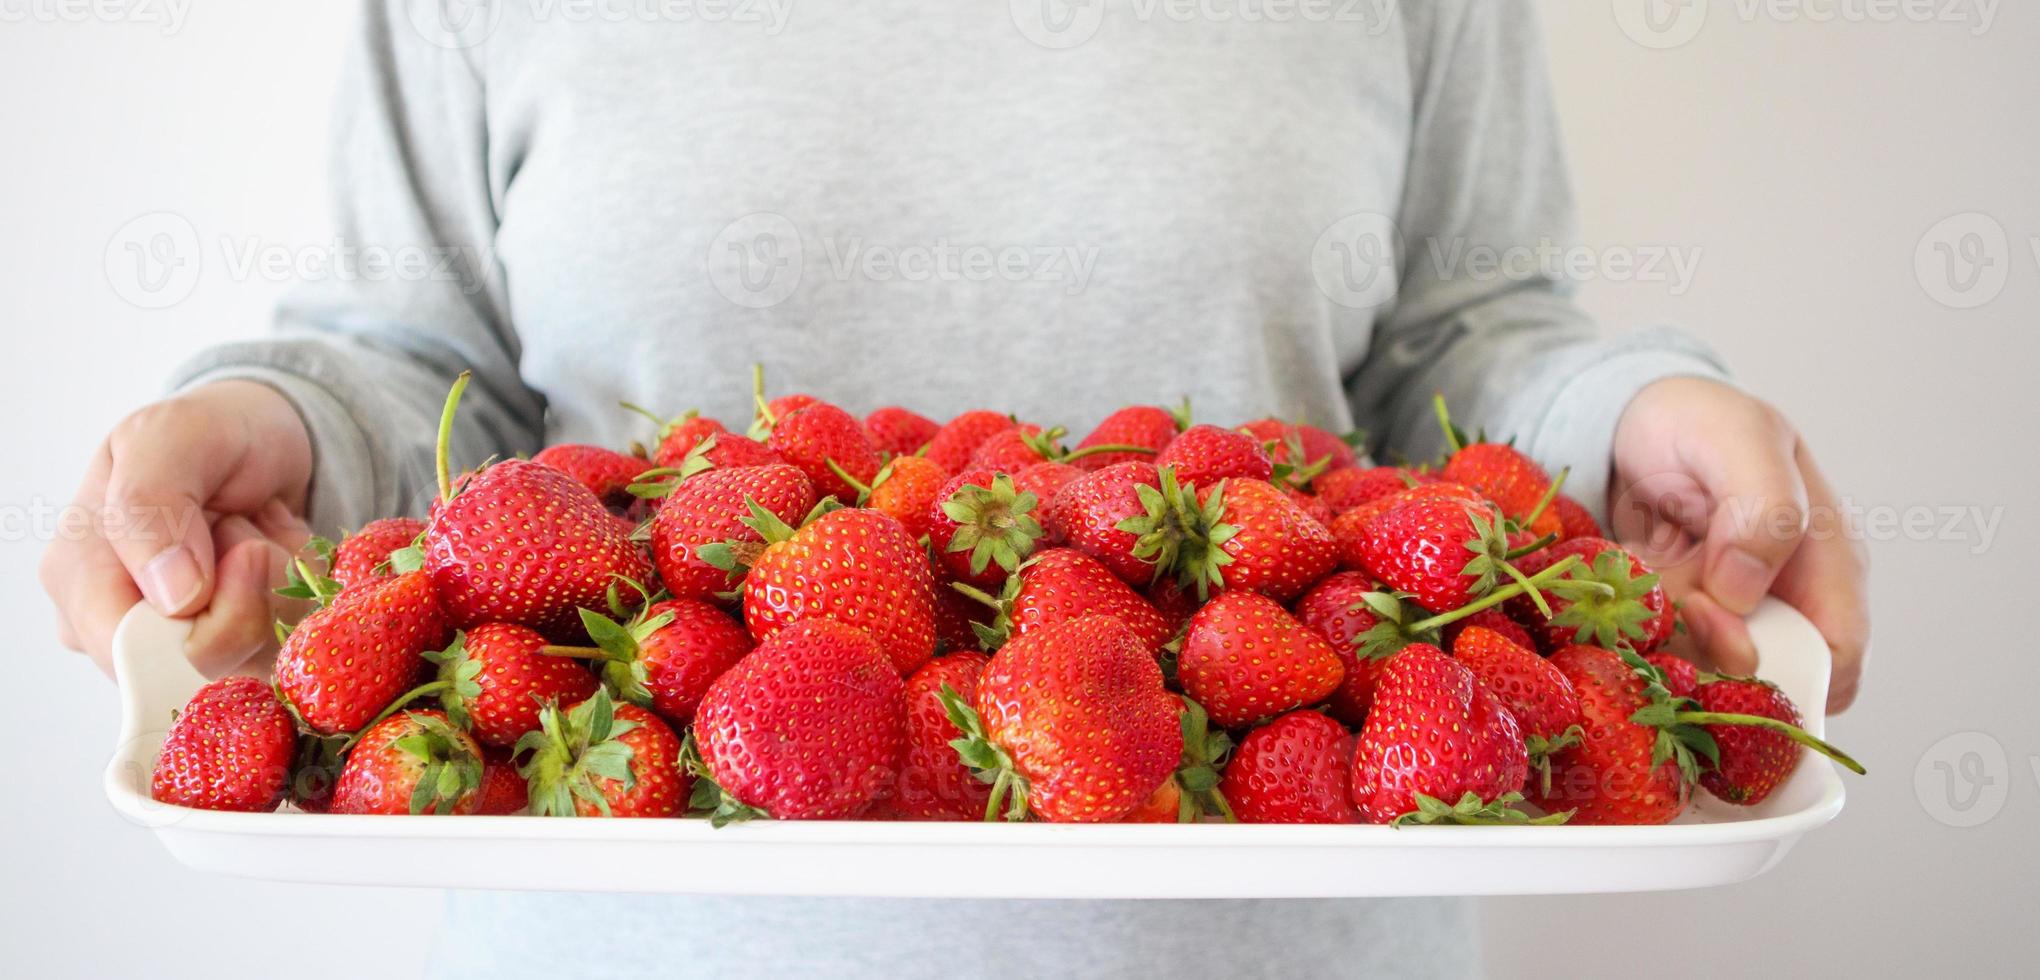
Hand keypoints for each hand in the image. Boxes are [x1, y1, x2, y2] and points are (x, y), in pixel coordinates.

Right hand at [40, 381, 316, 677]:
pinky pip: (292, 645)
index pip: (136, 653)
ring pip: (259, 657)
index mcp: (80, 578)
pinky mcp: (240, 646)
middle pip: (207, 664)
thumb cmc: (206, 434)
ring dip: (285, 583)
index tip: (248, 552)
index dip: (207, 622)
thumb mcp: (170, 437)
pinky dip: (305, 591)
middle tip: (251, 529)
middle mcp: (124, 625)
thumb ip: (152, 505)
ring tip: (262, 529)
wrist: (264, 435)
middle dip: (256, 593)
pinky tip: (281, 549)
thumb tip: (174, 598)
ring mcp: (183, 642)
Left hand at [1610, 377, 1868, 712]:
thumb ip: (1764, 509)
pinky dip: (1631, 626)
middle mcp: (1786, 604)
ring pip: (1699, 670)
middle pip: (1759, 679)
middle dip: (1700, 647)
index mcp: (1829, 565)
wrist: (1635, 420)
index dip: (1776, 660)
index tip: (1705, 613)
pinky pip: (1656, 654)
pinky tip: (1627, 576)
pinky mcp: (1677, 626)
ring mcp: (1729, 620)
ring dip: (1658, 629)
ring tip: (1645, 559)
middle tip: (1663, 591)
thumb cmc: (1704, 423)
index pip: (1834, 662)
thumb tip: (1746, 592)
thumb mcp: (1740, 440)